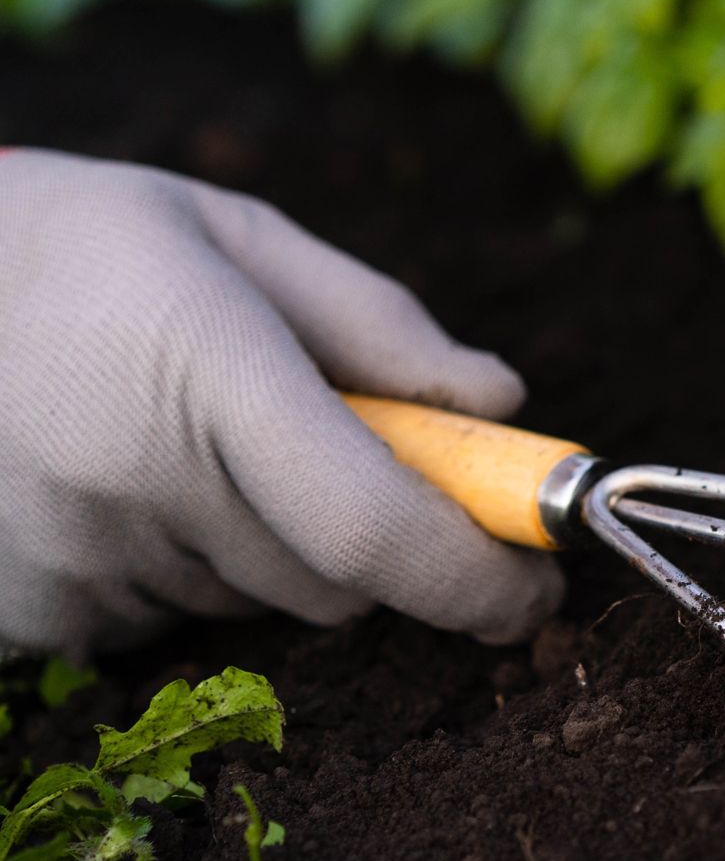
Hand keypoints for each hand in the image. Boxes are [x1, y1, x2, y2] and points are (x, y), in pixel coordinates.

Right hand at [0, 151, 562, 655]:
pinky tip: (121, 477)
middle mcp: (133, 480)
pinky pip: (165, 621)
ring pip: (256, 601)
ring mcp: (68, 558)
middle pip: (337, 580)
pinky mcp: (23, 612)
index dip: (474, 577)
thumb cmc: (91, 242)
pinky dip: (183, 568)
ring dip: (270, 543)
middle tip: (325, 440)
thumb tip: (504, 400)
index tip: (538, 588)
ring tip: (184, 433)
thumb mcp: (240, 239)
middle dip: (374, 534)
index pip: (373, 526)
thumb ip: (381, 325)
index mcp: (209, 371)